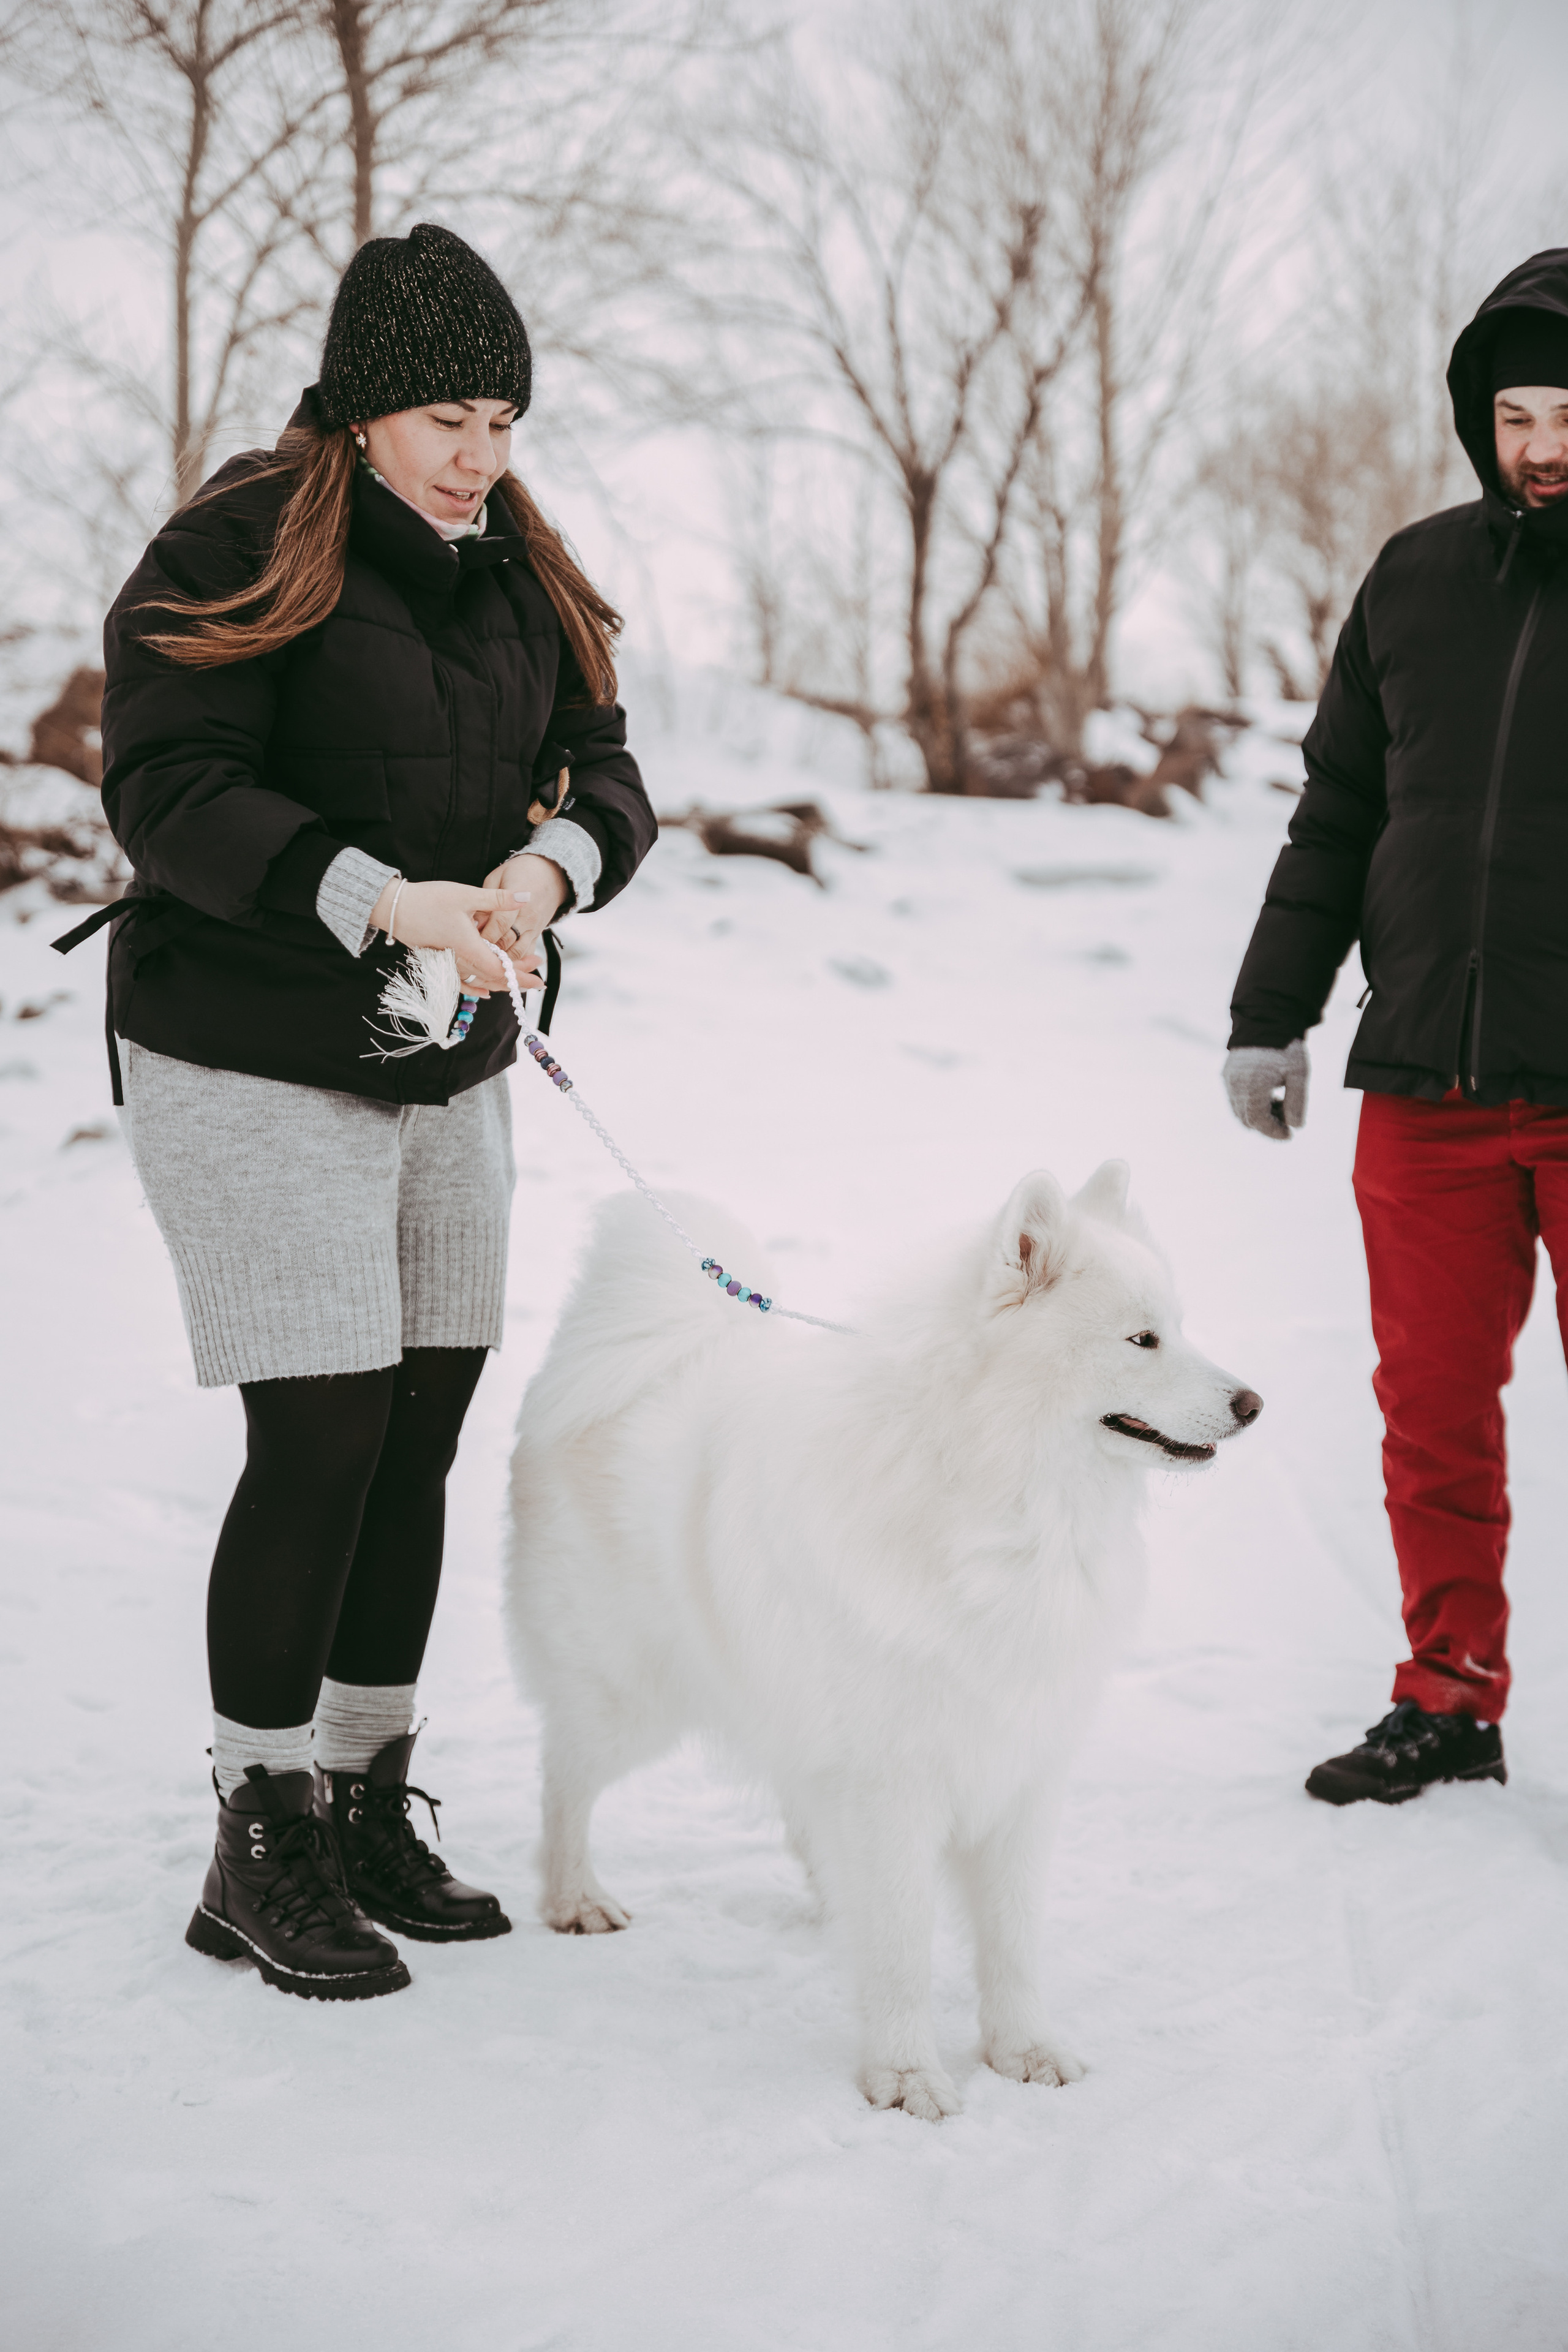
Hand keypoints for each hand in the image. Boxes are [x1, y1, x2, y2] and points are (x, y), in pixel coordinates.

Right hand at [369, 877, 527, 996]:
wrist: (392, 907)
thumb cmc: (427, 899)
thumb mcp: (466, 894)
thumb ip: (498, 899)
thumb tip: (527, 897)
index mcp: (467, 947)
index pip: (500, 970)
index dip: (520, 975)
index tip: (538, 976)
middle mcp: (458, 961)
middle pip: (492, 979)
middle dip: (516, 978)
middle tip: (537, 973)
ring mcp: (447, 965)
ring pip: (479, 982)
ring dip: (500, 981)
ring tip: (520, 977)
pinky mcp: (438, 962)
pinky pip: (461, 983)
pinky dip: (476, 988)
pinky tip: (486, 993)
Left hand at [478, 852, 566, 981]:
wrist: (551, 874)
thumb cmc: (520, 872)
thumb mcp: (498, 877)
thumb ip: (487, 899)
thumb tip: (474, 922)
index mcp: (519, 899)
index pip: (500, 924)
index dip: (484, 935)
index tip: (469, 938)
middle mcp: (529, 917)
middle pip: (507, 941)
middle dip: (489, 949)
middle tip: (472, 951)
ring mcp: (535, 928)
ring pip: (518, 952)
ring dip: (500, 957)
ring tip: (484, 958)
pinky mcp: (538, 934)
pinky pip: (527, 953)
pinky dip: (514, 960)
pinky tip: (500, 960)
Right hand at [1224, 1040, 1308, 1139]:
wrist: (1266, 1017)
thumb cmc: (1285, 1046)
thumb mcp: (1299, 1074)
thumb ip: (1297, 1102)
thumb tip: (1296, 1126)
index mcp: (1253, 1086)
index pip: (1258, 1121)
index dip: (1274, 1132)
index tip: (1290, 1134)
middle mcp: (1235, 1085)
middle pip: (1247, 1119)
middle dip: (1267, 1124)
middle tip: (1287, 1117)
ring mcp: (1229, 1079)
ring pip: (1239, 1110)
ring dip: (1259, 1114)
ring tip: (1280, 1101)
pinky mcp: (1227, 1073)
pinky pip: (1235, 1098)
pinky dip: (1251, 1103)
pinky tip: (1269, 1092)